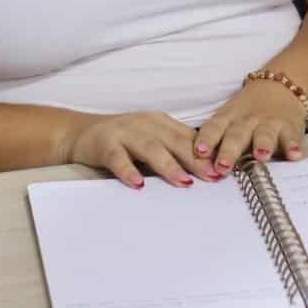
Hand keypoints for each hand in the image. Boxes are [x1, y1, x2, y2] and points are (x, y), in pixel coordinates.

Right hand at [59, 111, 220, 188]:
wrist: (81, 132)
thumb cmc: (123, 140)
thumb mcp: (152, 139)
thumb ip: (175, 149)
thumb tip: (208, 168)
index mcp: (162, 123)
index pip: (190, 138)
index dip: (208, 152)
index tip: (225, 168)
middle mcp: (147, 124)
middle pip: (176, 141)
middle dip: (196, 159)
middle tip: (213, 176)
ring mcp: (126, 132)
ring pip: (151, 148)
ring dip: (169, 165)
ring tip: (184, 182)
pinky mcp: (106, 144)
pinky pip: (118, 158)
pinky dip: (129, 170)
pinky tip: (138, 184)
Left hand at [193, 79, 307, 172]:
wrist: (280, 88)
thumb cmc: (246, 115)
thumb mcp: (228, 121)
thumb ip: (216, 143)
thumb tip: (193, 170)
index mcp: (228, 119)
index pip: (214, 128)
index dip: (207, 139)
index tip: (199, 152)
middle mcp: (246, 121)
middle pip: (236, 135)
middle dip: (229, 151)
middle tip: (222, 167)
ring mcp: (268, 123)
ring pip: (264, 134)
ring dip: (263, 144)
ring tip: (261, 156)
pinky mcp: (289, 128)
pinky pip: (291, 138)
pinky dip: (293, 147)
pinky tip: (295, 156)